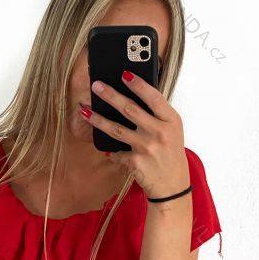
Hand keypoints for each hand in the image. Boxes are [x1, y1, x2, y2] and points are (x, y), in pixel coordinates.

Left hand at [82, 70, 189, 200]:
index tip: (124, 74)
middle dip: (110, 95)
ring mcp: (146, 147)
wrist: (173, 186)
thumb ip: (158, 116)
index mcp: (171, 121)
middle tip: (96, 86)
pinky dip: (111, 151)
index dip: (138, 84)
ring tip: (85, 111)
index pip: (153, 97)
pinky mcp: (135, 162)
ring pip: (116, 129)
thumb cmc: (171, 155)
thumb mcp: (173, 131)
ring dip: (98, 119)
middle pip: (130, 109)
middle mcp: (159, 132)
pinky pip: (117, 152)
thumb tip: (133, 97)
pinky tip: (105, 148)